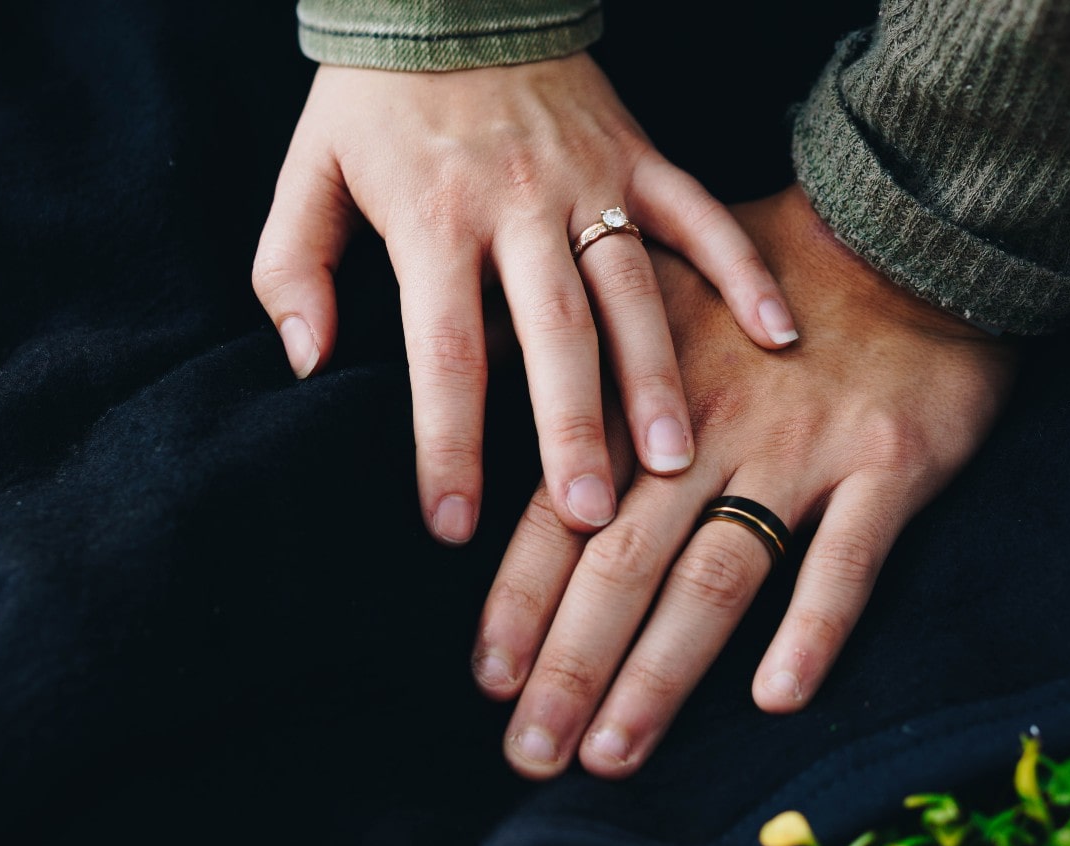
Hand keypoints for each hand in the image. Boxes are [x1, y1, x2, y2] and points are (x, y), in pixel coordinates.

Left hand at [252, 53, 796, 544]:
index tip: (451, 524)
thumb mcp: (307, 174)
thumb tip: (307, 364)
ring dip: (656, 376)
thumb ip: (292, 269)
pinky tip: (778, 335)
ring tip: (676, 459)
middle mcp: (517, 207)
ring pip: (631, 289)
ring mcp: (588, 179)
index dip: (447, 443)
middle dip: (570, 431)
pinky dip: (739, 270)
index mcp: (433, 221)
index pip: (444, 352)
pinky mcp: (638, 155)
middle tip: (591, 520)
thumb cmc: (372, 98)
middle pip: (552, 335)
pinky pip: (698, 215)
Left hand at [471, 183, 1018, 778]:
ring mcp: (798, 448)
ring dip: (663, 671)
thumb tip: (477, 379)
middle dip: (571, 661)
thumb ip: (571, 347)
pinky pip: (849, 557)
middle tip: (531, 748)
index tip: (486, 676)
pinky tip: (776, 695)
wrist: (900, 233)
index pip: (560, 511)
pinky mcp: (887, 460)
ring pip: (719, 574)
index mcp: (639, 393)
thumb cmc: (759, 274)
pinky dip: (814, 626)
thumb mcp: (647, 285)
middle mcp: (706, 428)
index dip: (519, 597)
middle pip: (625, 558)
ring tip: (615, 749)